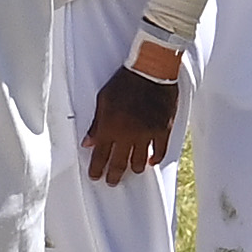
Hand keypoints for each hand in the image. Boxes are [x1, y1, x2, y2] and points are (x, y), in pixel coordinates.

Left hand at [81, 60, 177, 182]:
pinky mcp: (163, 129)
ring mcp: (147, 133)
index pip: (100, 155)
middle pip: (119, 163)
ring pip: (139, 161)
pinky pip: (160, 151)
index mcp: (110, 126)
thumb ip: (96, 123)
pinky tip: (151, 161)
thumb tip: (88, 142)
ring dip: (134, 168)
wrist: (151, 70)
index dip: (97, 169)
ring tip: (131, 170)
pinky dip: (155, 158)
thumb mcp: (103, 99)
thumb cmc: (124, 81)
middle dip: (113, 175)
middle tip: (111, 182)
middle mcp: (128, 134)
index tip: (95, 176)